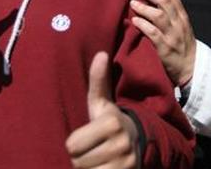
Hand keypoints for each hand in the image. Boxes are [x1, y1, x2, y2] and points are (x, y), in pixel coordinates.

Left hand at [66, 52, 138, 168]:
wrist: (138, 141)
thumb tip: (101, 54)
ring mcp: (126, 162)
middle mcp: (121, 143)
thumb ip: (98, 81)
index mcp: (111, 123)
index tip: (85, 138)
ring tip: (97, 159)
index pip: (72, 145)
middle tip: (91, 149)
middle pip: (77, 162)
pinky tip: (102, 167)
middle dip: (80, 158)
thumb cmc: (110, 121)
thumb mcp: (101, 102)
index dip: (73, 144)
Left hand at [130, 0, 196, 85]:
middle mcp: (179, 25)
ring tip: (133, 2)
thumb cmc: (182, 47)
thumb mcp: (181, 28)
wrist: (190, 70)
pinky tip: (134, 20)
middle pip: (165, 2)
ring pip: (159, 16)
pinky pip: (154, 34)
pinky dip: (144, 25)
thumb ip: (171, 15)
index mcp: (183, 18)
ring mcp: (172, 37)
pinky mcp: (165, 49)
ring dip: (144, 7)